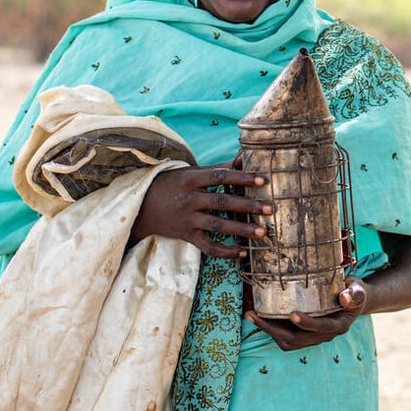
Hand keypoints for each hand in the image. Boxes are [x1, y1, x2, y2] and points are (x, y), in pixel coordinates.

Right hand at [130, 159, 271, 256]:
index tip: (262, 181)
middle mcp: (190, 199)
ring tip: (262, 232)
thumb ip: (217, 169)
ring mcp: (188, 219)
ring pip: (218, 225)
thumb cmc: (171, 185)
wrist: (141, 207)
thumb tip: (243, 158)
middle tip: (270, 209)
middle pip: (223, 202)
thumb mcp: (191, 173)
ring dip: (242, 229)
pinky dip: (224, 251)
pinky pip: (207, 246)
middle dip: (248, 205)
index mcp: (192, 179)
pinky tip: (242, 252)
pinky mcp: (186, 236)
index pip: (220, 177)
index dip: (242, 178)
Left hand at [246, 277, 367, 350]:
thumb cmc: (352, 291)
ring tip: (251, 315)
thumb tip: (344, 297)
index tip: (292, 314)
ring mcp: (313, 337)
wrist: (351, 299)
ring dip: (268, 330)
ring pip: (288, 341)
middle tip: (255, 315)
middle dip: (273, 329)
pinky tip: (259, 315)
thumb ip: (353, 293)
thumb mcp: (357, 289)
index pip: (321, 327)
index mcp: (338, 325)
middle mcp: (324, 335)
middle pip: (297, 339)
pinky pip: (285, 337)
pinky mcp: (303, 334)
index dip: (306, 323)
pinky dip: (271, 328)